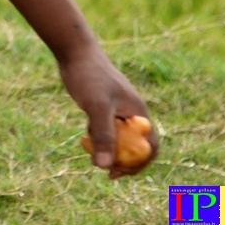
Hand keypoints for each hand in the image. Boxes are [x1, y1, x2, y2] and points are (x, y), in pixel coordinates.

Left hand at [59, 42, 157, 178]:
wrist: (74, 51)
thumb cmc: (89, 76)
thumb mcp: (97, 107)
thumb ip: (103, 136)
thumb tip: (104, 167)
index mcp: (138, 112)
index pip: (149, 147)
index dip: (140, 164)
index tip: (120, 173)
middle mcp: (131, 112)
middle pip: (135, 146)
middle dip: (123, 161)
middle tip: (107, 172)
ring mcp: (117, 109)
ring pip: (119, 139)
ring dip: (109, 151)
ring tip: (93, 156)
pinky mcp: (103, 106)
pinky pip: (107, 130)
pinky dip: (99, 138)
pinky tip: (85, 139)